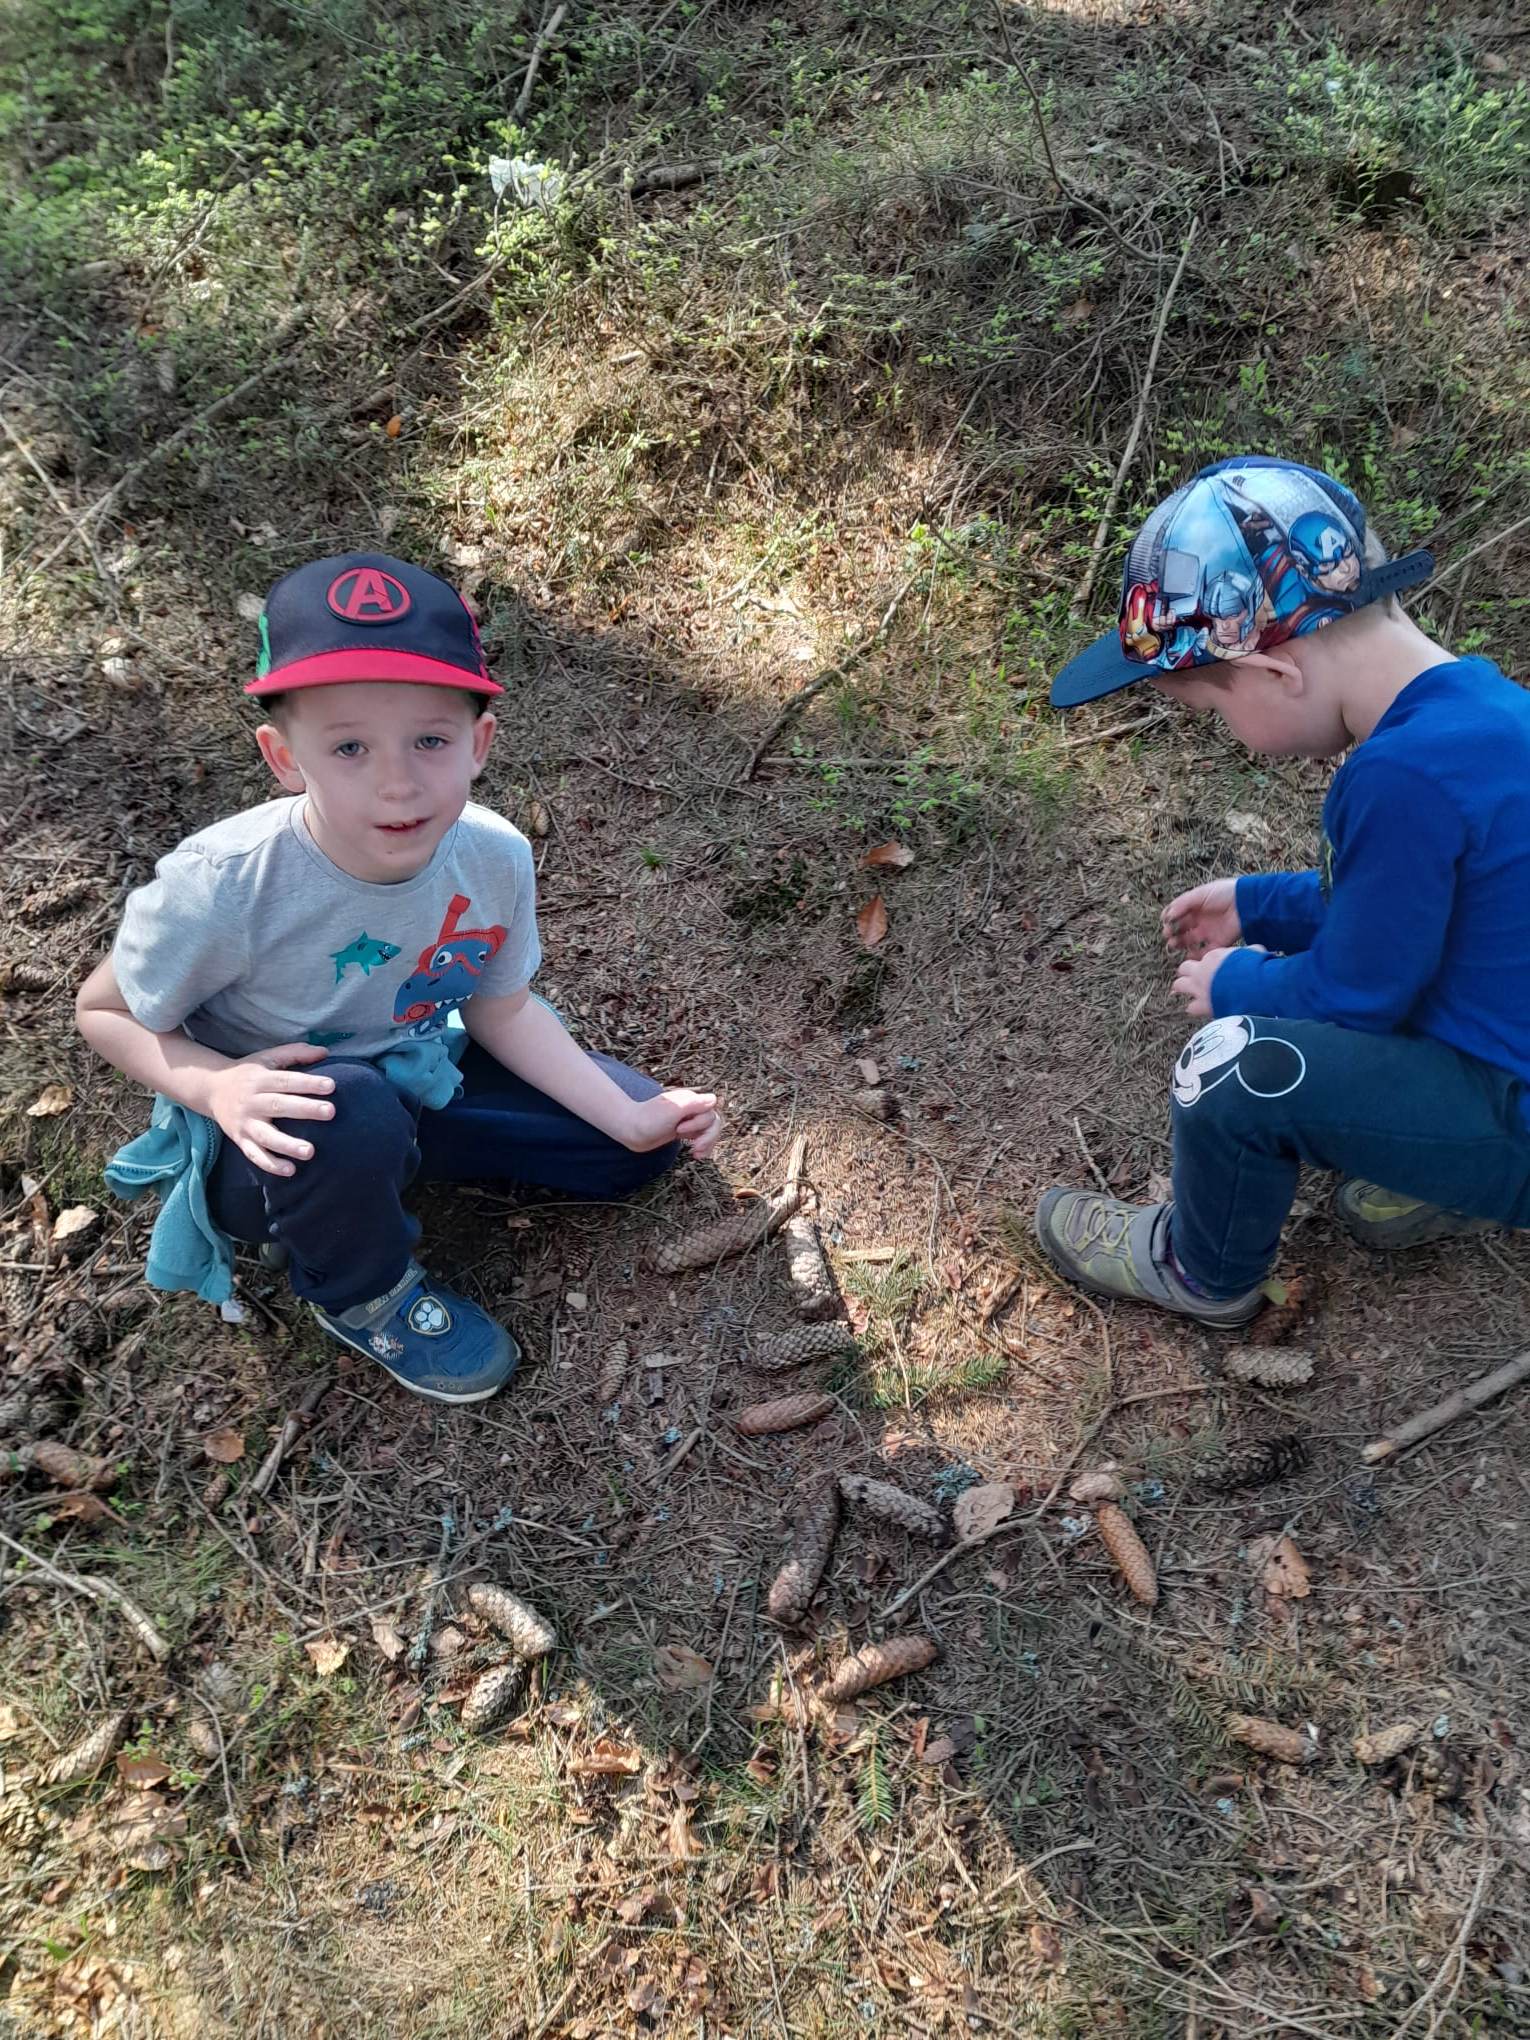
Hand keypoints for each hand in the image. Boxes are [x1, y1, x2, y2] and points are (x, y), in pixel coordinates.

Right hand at [206, 1044, 336, 1175]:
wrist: (210, 1089)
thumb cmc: (248, 1073)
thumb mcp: (268, 1058)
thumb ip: (295, 1053)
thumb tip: (325, 1052)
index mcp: (260, 1079)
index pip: (286, 1080)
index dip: (308, 1082)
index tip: (331, 1085)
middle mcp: (252, 1101)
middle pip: (279, 1106)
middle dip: (305, 1110)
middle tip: (330, 1112)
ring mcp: (245, 1123)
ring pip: (266, 1136)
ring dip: (288, 1145)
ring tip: (310, 1152)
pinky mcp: (240, 1140)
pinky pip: (255, 1155)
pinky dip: (271, 1164)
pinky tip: (290, 1170)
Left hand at [627, 1086, 722, 1159]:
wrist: (630, 1130)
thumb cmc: (648, 1120)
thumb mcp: (672, 1111)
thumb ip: (693, 1104)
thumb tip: (714, 1099)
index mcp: (690, 1100)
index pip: (711, 1111)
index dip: (701, 1123)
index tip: (680, 1130)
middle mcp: (691, 1108)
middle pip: (713, 1122)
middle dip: (707, 1137)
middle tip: (694, 1148)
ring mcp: (687, 1120)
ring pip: (709, 1131)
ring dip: (707, 1143)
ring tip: (696, 1154)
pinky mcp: (683, 1131)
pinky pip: (701, 1138)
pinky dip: (702, 1147)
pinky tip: (696, 1155)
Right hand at [1162, 877, 1240, 957]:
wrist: (1247, 903)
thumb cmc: (1224, 893)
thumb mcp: (1200, 894)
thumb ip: (1182, 904)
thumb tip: (1167, 916)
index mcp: (1195, 906)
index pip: (1177, 913)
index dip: (1169, 918)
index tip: (1165, 921)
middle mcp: (1201, 919)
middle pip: (1181, 928)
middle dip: (1172, 932)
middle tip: (1167, 935)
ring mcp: (1209, 931)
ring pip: (1189, 940)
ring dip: (1179, 943)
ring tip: (1173, 944)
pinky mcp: (1218, 942)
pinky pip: (1204, 952)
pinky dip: (1195, 956)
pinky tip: (1187, 954)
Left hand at [1172, 945, 1266, 1019]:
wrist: (1253, 988)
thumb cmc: (1256, 968)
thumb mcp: (1254, 952)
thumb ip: (1249, 952)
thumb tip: (1255, 951)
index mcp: (1213, 956)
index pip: (1204, 959)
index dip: (1209, 964)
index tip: (1216, 969)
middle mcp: (1201, 970)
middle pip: (1184, 968)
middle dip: (1188, 973)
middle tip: (1196, 979)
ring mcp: (1198, 988)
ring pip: (1178, 985)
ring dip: (1184, 989)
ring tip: (1193, 993)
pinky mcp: (1201, 1005)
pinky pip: (1190, 1008)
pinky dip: (1194, 1009)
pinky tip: (1201, 1009)